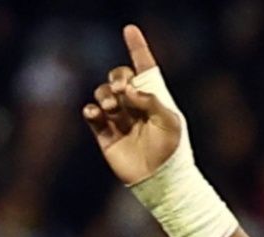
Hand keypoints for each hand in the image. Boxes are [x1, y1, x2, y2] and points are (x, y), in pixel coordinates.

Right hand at [84, 25, 184, 184]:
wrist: (161, 181)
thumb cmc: (172, 151)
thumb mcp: (171, 122)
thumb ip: (151, 100)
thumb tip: (128, 90)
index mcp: (154, 98)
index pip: (143, 67)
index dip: (137, 47)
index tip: (130, 29)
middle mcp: (134, 105)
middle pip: (119, 77)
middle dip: (118, 78)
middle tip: (122, 91)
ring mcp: (119, 119)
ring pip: (103, 93)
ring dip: (104, 95)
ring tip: (111, 107)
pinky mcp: (105, 134)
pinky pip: (92, 115)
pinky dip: (91, 110)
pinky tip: (96, 113)